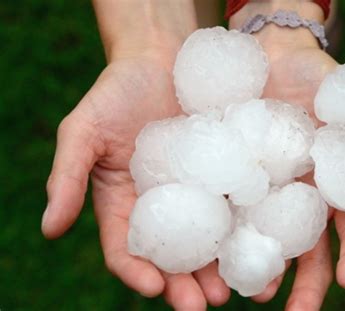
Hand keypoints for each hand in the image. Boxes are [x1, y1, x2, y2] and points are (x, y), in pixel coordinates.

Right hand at [42, 28, 228, 310]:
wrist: (161, 59)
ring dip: (219, 268)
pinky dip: (244, 229)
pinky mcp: (225, 175)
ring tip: (234, 289)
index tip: (152, 288)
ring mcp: (197, 193)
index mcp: (124, 205)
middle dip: (185, 284)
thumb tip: (49, 229)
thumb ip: (68, 176)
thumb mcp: (84, 130)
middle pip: (172, 256)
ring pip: (207, 241)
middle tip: (203, 304)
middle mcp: (162, 207)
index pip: (126, 250)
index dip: (136, 272)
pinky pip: (234, 206)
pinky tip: (257, 244)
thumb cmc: (117, 92)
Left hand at [230, 3, 344, 309]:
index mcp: (334, 187)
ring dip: (263, 270)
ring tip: (253, 291)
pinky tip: (219, 256)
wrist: (273, 55)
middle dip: (306, 285)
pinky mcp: (234, 179)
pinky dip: (228, 237)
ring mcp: (266, 191)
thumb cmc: (322, 79)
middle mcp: (301, 197)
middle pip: (308, 251)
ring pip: (269, 241)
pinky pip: (230, 212)